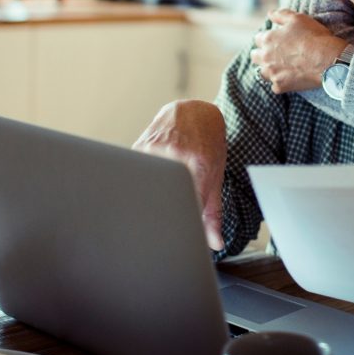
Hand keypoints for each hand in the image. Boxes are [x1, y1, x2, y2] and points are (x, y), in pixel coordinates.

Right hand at [132, 100, 226, 249]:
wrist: (195, 111)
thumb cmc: (210, 143)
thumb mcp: (217, 176)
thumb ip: (213, 213)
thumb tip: (216, 244)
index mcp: (196, 167)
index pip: (184, 209)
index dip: (178, 227)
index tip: (173, 237)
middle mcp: (174, 156)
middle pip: (160, 199)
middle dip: (161, 213)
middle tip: (163, 215)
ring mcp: (154, 150)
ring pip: (144, 187)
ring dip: (150, 194)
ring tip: (159, 188)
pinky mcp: (138, 147)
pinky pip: (136, 174)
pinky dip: (142, 181)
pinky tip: (151, 174)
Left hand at [250, 8, 345, 93]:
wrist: (326, 60)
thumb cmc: (313, 36)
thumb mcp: (298, 18)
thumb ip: (281, 14)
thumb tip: (269, 14)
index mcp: (268, 39)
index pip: (258, 38)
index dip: (267, 38)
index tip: (276, 40)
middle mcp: (265, 57)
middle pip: (255, 56)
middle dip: (262, 54)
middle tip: (274, 54)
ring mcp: (272, 73)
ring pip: (261, 73)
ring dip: (268, 69)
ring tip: (279, 67)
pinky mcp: (280, 86)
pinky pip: (275, 86)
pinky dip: (280, 83)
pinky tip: (290, 78)